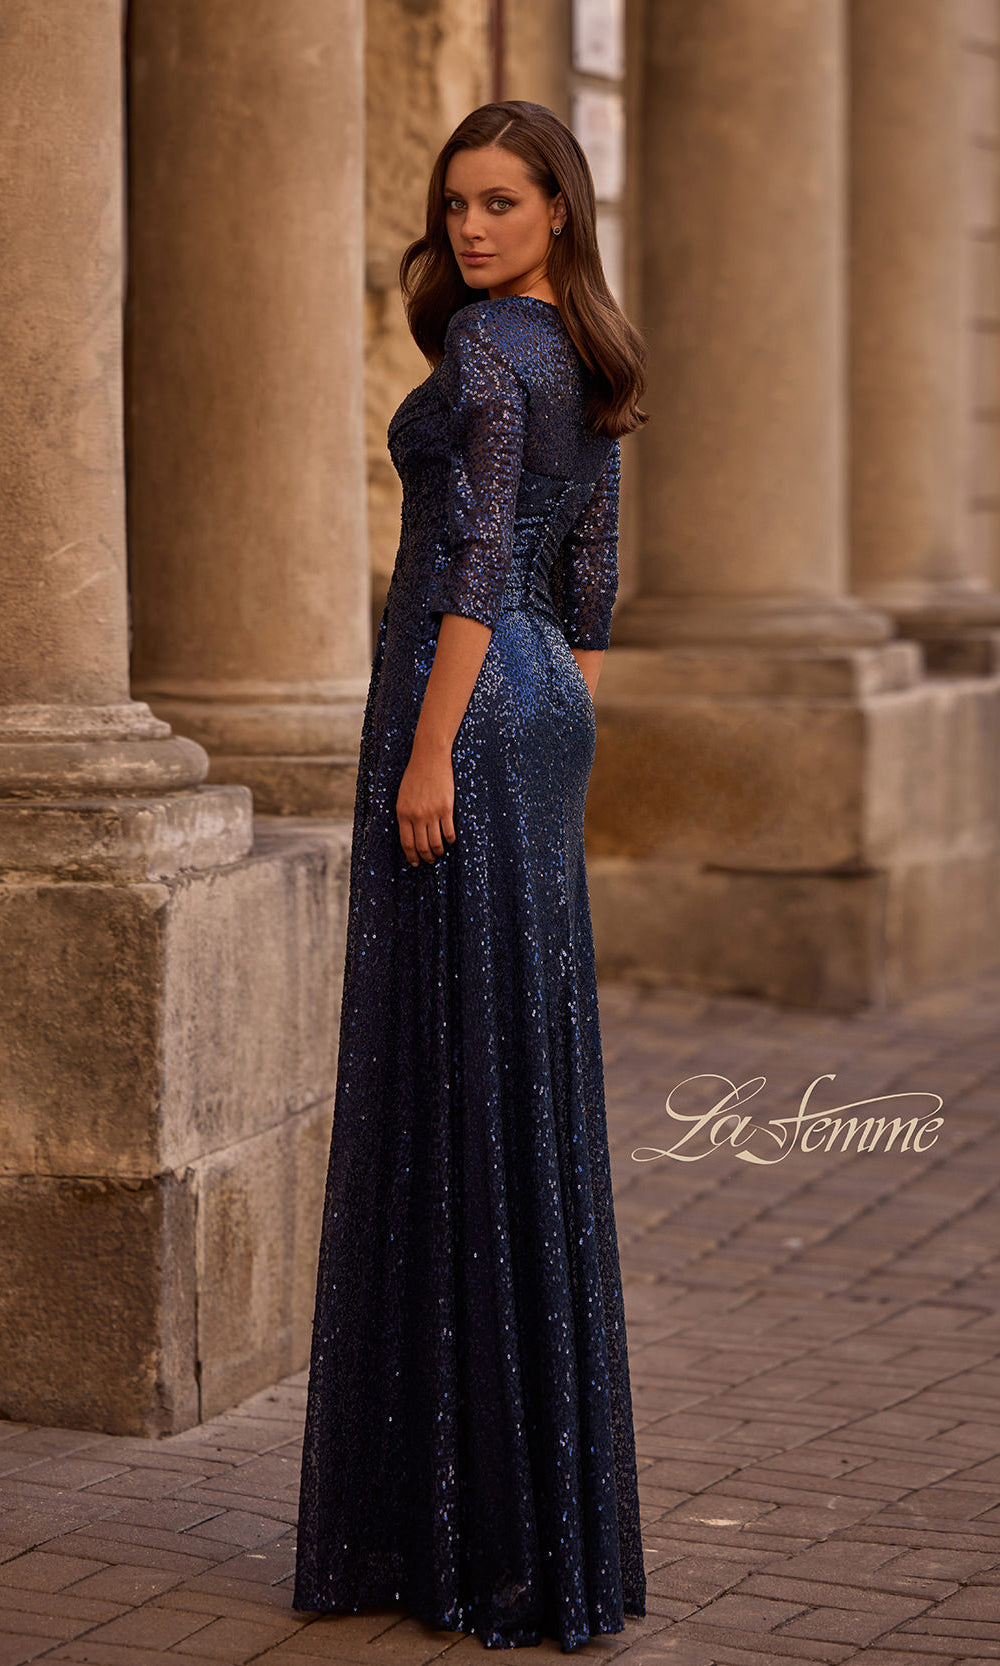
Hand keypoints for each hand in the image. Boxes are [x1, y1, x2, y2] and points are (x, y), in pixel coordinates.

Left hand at [396, 738, 457, 865]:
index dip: (411, 856)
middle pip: (421, 846)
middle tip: (430, 860)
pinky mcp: (446, 808)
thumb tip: (410, 832)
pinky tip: (450, 840)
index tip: (415, 862)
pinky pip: (449, 831)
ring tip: (440, 853)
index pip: (407, 842)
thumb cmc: (415, 775)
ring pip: (435, 842)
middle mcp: (416, 816)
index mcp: (403, 813)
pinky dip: (450, 839)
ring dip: (438, 851)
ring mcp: (432, 813)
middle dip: (426, 857)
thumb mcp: (403, 795)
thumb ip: (405, 814)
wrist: (429, 757)